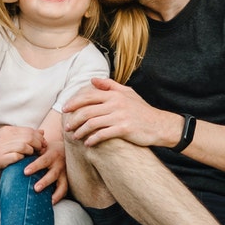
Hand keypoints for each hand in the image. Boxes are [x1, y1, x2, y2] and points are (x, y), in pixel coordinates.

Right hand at [0, 124, 43, 173]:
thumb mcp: (6, 139)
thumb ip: (23, 136)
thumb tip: (42, 132)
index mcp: (7, 130)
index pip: (29, 130)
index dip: (39, 138)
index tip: (43, 145)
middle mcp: (5, 136)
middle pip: (29, 137)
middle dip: (39, 145)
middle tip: (41, 152)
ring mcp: (2, 147)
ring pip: (24, 146)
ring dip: (32, 152)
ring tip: (33, 157)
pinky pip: (16, 157)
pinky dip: (22, 159)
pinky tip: (23, 162)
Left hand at [24, 139, 67, 203]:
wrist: (64, 148)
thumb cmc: (48, 150)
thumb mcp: (42, 148)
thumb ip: (33, 153)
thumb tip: (16, 157)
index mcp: (52, 154)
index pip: (43, 160)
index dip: (35, 166)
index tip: (25, 172)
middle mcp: (59, 164)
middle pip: (53, 174)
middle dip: (44, 182)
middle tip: (35, 188)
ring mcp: (65, 173)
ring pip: (62, 185)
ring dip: (56, 194)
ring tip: (49, 201)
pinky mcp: (68, 180)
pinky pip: (65, 190)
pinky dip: (59, 197)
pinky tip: (52, 203)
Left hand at [62, 77, 178, 149]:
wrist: (159, 124)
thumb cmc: (141, 109)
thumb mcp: (127, 93)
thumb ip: (110, 86)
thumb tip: (93, 80)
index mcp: (114, 94)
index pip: (89, 95)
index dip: (74, 102)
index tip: (65, 108)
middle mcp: (115, 103)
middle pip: (87, 110)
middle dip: (74, 119)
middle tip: (67, 126)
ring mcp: (120, 116)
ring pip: (93, 123)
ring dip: (81, 131)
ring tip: (74, 136)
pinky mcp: (124, 129)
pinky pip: (103, 134)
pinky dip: (93, 139)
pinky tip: (88, 143)